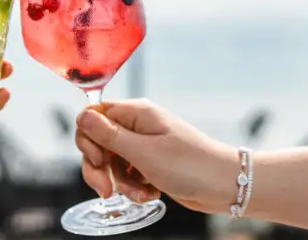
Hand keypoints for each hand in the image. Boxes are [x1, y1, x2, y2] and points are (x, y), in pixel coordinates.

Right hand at [75, 98, 238, 213]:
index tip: (98, 160)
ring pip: (112, 162)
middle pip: (98, 142)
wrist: (225, 185)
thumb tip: (81, 115)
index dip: (88, 139)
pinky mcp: (150, 162)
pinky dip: (134, 187)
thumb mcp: (143, 152)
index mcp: (135, 113)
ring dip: (120, 182)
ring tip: (141, 193)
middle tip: (108, 189)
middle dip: (100, 169)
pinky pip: (128, 174)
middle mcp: (137, 125)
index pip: (93, 116)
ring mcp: (144, 144)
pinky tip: (150, 193)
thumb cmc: (190, 165)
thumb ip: (109, 135)